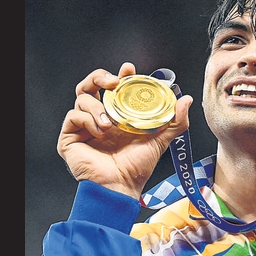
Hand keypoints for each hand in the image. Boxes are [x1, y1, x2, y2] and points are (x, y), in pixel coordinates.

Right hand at [57, 62, 192, 198]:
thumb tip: (186, 99)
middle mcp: (98, 117)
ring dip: (97, 106)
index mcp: (116, 115)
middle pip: (90, 85)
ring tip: (110, 124)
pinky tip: (100, 132)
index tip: (129, 69)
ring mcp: (83, 127)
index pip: (113, 87)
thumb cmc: (138, 166)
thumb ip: (175, 120)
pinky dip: (87, 120)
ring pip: (81, 98)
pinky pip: (73, 116)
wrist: (122, 186)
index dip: (119, 75)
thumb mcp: (161, 140)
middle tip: (114, 82)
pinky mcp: (69, 137)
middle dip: (99, 77)